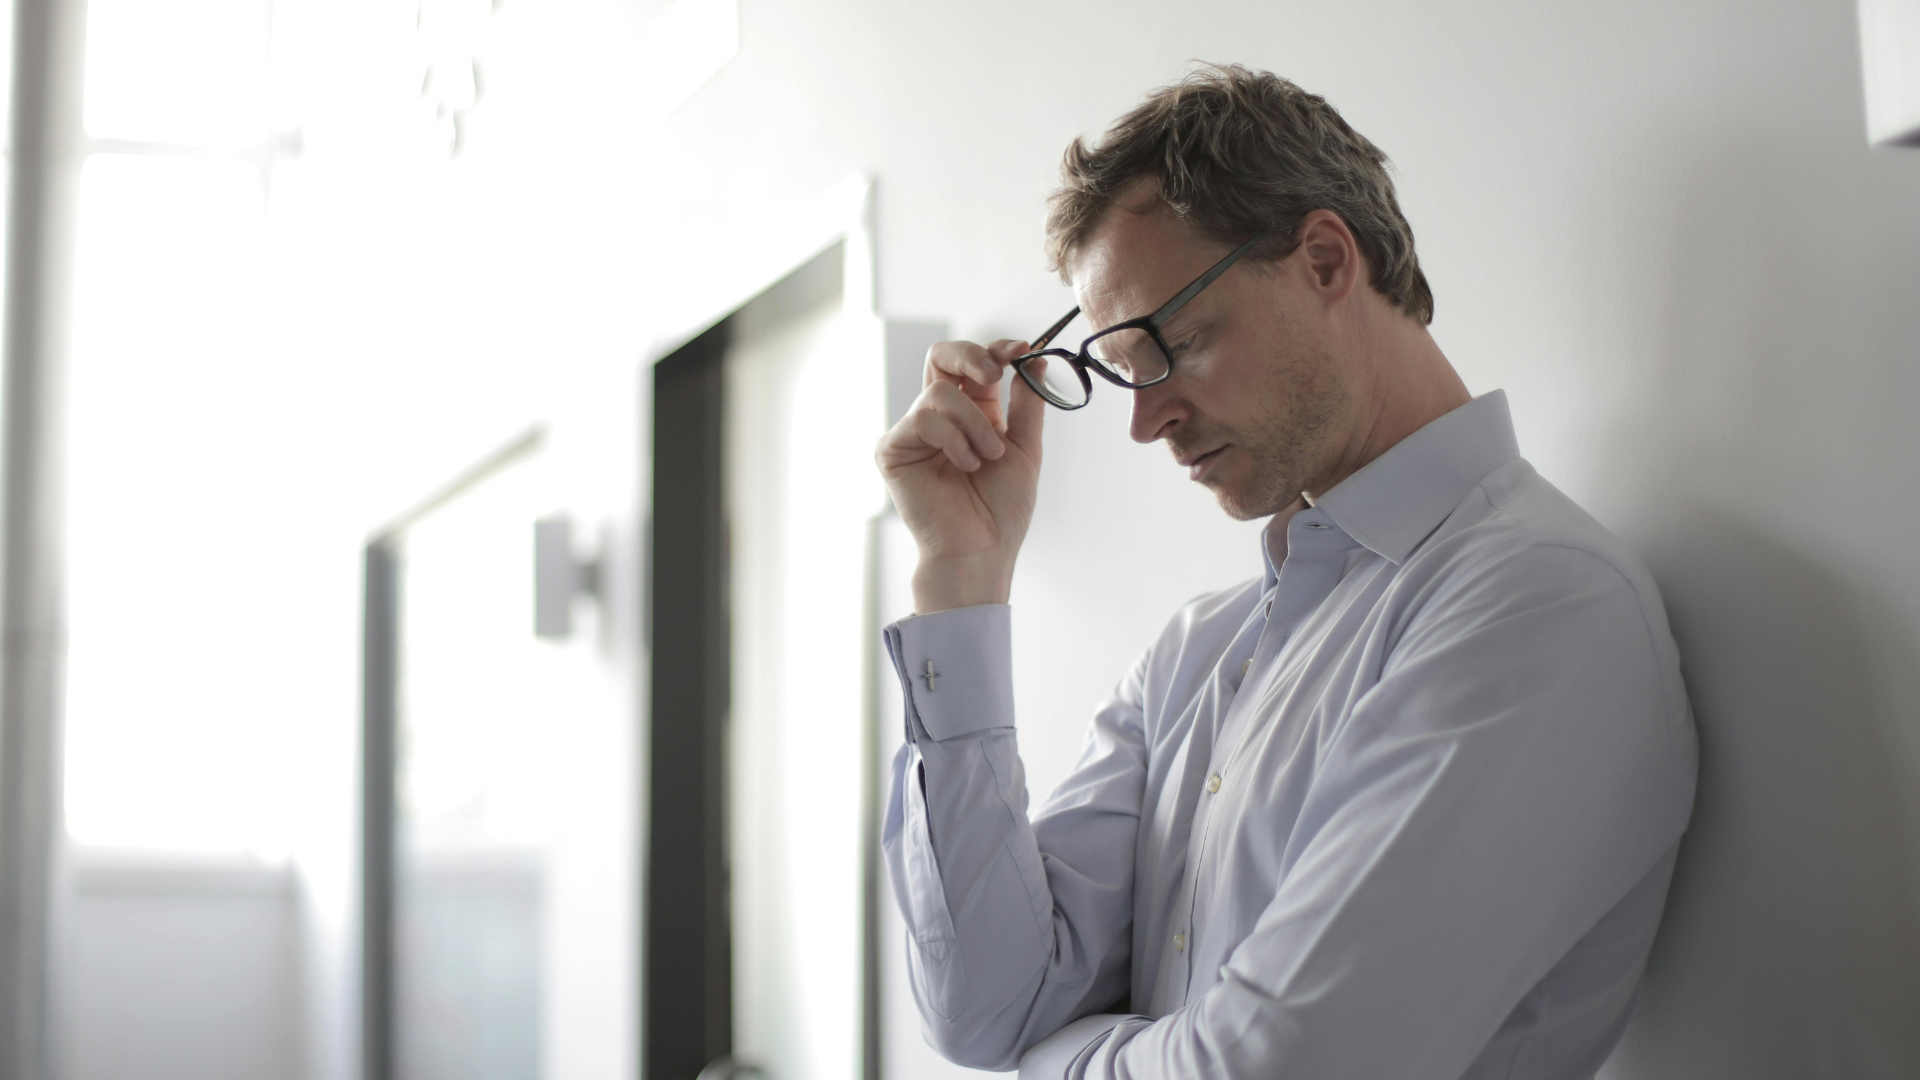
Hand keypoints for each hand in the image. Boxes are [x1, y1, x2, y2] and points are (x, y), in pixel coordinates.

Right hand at [876, 339, 1045, 612]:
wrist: (981, 549)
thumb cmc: (1001, 509)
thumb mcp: (1025, 447)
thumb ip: (1028, 402)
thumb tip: (1036, 358)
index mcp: (974, 413)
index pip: (976, 364)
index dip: (996, 350)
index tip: (1021, 351)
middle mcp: (941, 417)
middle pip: (941, 356)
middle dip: (971, 356)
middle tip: (994, 374)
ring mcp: (915, 432)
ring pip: (939, 392)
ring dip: (974, 423)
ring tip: (986, 457)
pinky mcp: (893, 449)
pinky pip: (922, 419)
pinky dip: (952, 440)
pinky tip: (963, 467)